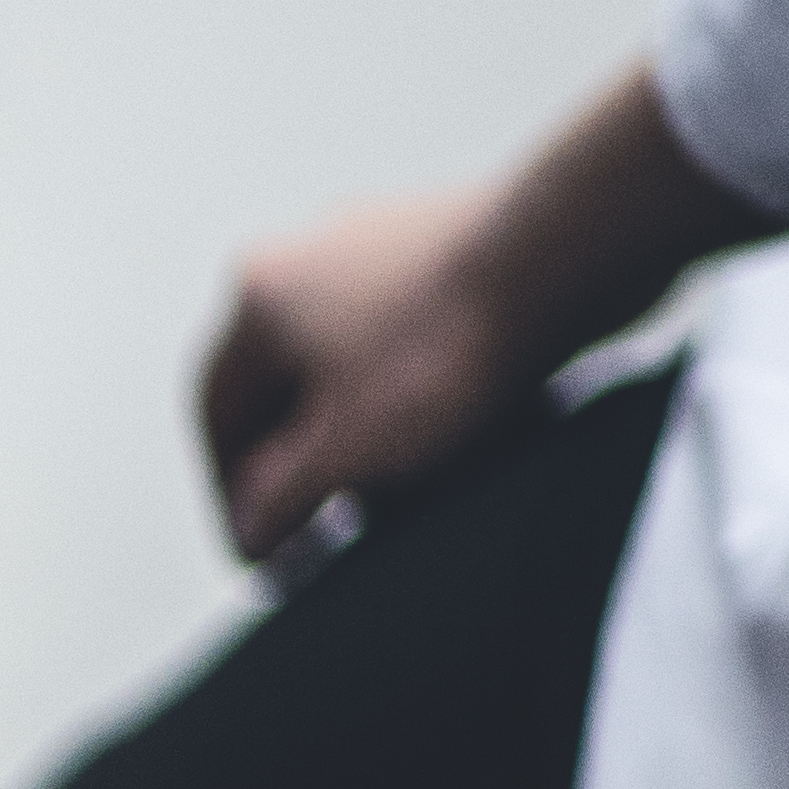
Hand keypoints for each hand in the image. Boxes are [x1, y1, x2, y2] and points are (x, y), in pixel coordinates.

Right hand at [195, 178, 535, 564]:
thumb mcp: (344, 453)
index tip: (261, 553)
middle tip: (321, 527)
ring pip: (344, 354)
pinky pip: (406, 327)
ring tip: (389, 482)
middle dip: (295, 458)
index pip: (217, 418)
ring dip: (354, 421)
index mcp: (256, 299)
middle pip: (280, 382)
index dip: (231, 498)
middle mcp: (305, 252)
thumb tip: (251, 528)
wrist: (570, 253)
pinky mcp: (450, 235)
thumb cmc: (448, 348)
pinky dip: (408, 380)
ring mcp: (379, 235)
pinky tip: (446, 419)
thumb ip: (280, 500)